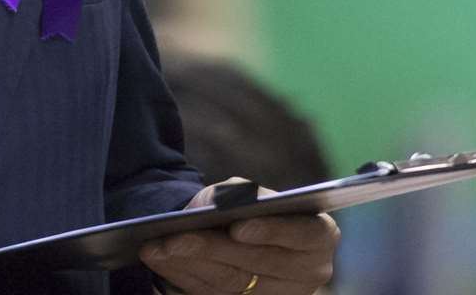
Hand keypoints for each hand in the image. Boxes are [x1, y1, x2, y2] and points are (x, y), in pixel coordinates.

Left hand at [139, 180, 338, 294]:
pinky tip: (160, 261)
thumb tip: (216, 205)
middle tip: (173, 238)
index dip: (270, 230)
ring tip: (156, 248)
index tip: (237, 227)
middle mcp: (308, 271)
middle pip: (256, 263)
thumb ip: (236, 193)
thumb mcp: (245, 192)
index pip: (301, 234)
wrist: (241, 234)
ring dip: (188, 265)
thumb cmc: (248, 207)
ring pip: (232, 283)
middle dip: (211, 249)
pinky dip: (183, 277)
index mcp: (319, 234)